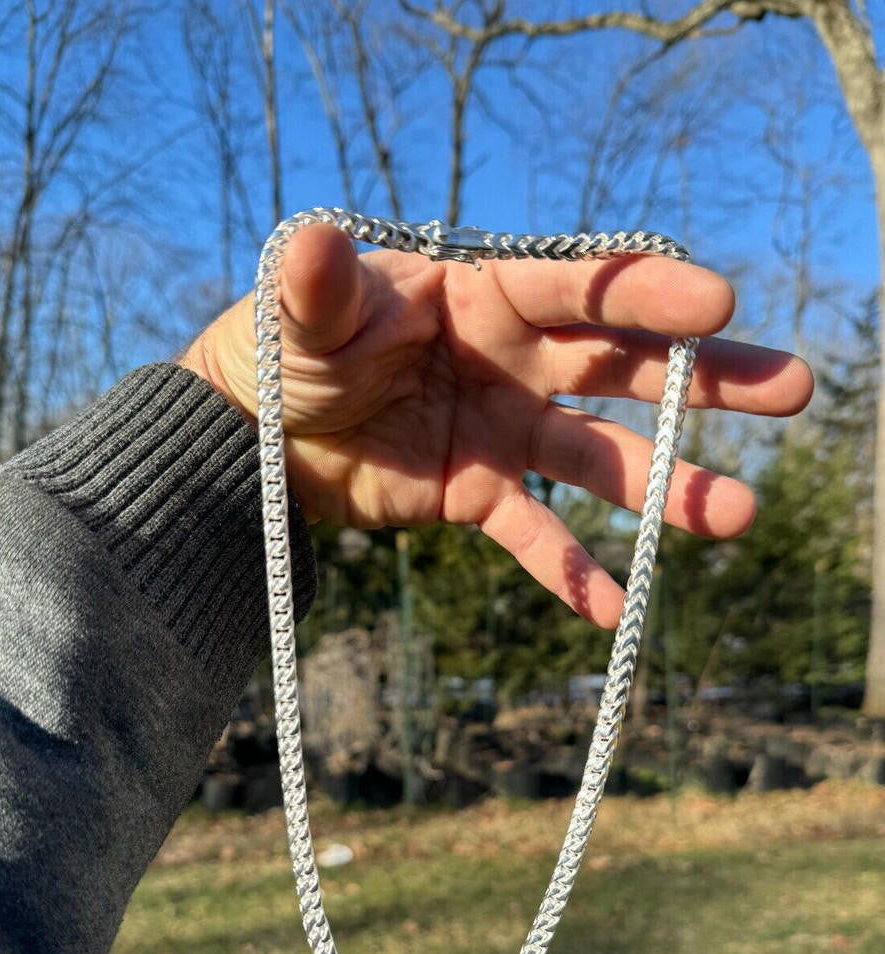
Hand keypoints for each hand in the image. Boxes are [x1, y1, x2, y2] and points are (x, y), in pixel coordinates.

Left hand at [181, 223, 812, 627]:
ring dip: (667, 489)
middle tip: (789, 391)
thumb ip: (319, 288)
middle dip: (702, 380)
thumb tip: (310, 245)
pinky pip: (535, 537)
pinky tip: (614, 611)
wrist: (260, 432)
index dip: (646, 297)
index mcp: (486, 297)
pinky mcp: (481, 494)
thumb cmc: (285, 349)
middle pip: (623, 369)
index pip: (580, 291)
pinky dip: (570, 572)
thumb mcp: (303, 315)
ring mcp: (506, 431)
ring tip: (737, 516)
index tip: (718, 304)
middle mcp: (515, 360)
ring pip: (601, 461)